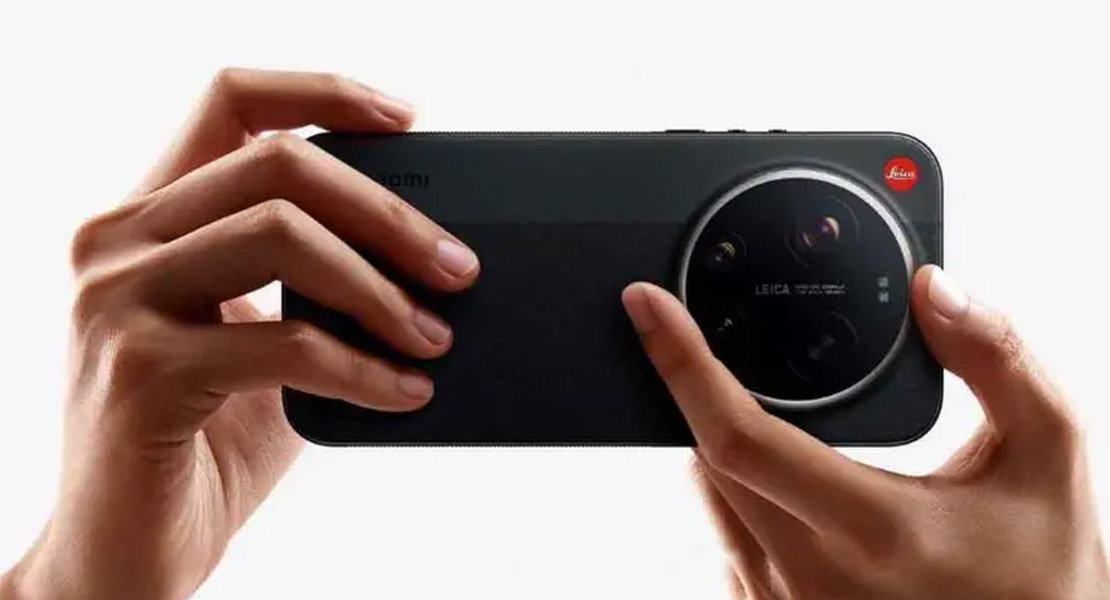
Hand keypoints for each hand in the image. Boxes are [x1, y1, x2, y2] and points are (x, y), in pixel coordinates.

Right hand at [1, 68, 478, 599]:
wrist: (124, 552)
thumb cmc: (200, 443)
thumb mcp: (262, 344)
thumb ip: (313, 291)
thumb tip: (428, 266)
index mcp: (147, 218)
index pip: (230, 102)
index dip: (322, 91)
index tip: (408, 118)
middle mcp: (116, 242)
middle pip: (276, 163)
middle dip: (387, 212)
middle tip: (458, 266)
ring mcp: (116, 302)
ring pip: (280, 234)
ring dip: (381, 288)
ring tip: (436, 335)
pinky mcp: (139, 371)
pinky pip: (285, 341)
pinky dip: (364, 367)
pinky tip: (406, 393)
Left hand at [622, 266, 1108, 599]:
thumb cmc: (1040, 573)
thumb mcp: (1047, 456)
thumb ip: (998, 361)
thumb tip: (935, 290)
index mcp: (871, 528)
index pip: (737, 435)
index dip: (681, 361)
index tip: (649, 306)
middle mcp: (808, 576)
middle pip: (708, 456)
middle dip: (715, 394)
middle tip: (749, 361)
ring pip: (707, 496)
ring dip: (726, 446)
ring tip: (799, 435)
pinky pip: (724, 539)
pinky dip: (738, 496)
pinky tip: (795, 489)